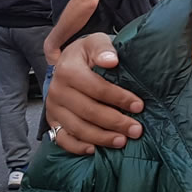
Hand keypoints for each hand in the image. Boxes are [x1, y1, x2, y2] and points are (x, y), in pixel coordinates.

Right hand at [45, 33, 143, 153]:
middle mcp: (57, 90)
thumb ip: (103, 49)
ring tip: (122, 141)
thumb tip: (111, 60)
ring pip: (78, 128)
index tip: (139, 106)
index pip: (97, 88)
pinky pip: (63, 139)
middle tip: (136, 130)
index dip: (119, 98)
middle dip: (115, 122)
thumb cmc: (86, 54)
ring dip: (101, 138)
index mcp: (68, 70)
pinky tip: (94, 149)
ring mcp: (53, 108)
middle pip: (89, 111)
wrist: (67, 62)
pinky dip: (78, 147)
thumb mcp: (95, 42)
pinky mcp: (52, 121)